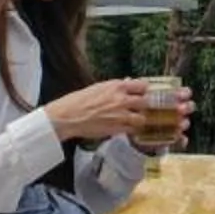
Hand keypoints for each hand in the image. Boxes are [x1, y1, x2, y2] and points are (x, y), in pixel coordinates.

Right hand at [45, 77, 162, 144]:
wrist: (68, 116)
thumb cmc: (79, 101)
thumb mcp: (98, 87)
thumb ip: (115, 87)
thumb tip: (128, 83)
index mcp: (117, 86)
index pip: (143, 85)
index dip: (146, 90)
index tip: (145, 93)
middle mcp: (122, 99)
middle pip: (146, 102)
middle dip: (145, 105)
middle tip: (142, 108)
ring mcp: (121, 115)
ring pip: (142, 118)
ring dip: (140, 119)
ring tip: (135, 120)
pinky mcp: (117, 129)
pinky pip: (132, 130)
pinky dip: (132, 130)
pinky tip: (128, 129)